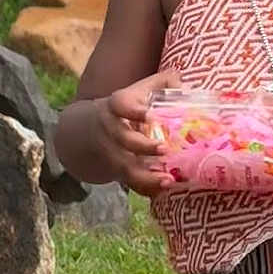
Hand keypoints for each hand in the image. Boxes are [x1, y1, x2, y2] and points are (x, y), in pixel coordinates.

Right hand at [93, 75, 168, 197]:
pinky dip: (146, 189)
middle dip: (144, 146)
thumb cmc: (126, 106)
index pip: (121, 105)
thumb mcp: (139, 89)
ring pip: (126, 167)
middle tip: (165, 149)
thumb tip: (185, 87)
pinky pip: (130, 183)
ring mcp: (113, 153)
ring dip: (146, 177)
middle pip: (124, 140)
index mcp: (117, 106)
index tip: (150, 115)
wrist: (87, 129)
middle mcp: (112, 129)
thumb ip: (163, 83)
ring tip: (168, 180)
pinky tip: (163, 190)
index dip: (135, 111)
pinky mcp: (117, 170)